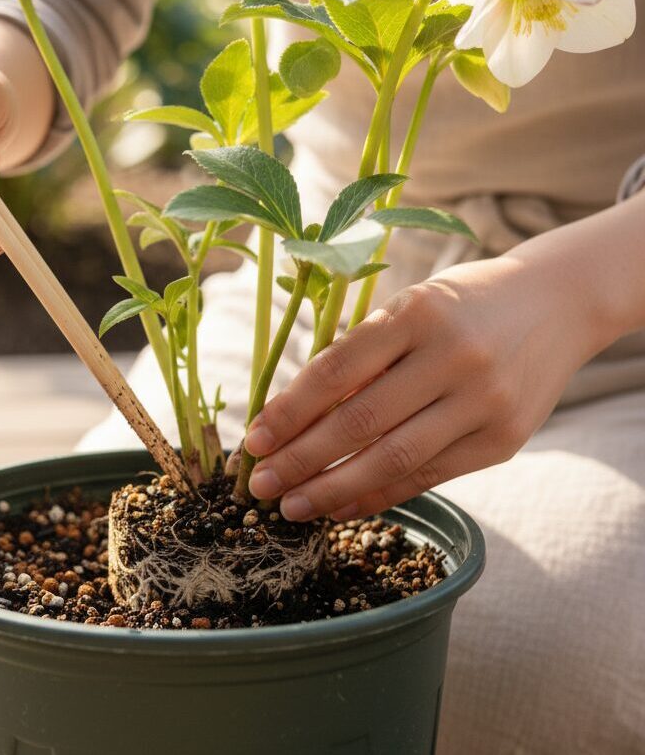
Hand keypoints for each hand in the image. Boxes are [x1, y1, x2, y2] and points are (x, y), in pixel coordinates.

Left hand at [243, 252, 604, 521]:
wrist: (558, 304)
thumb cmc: (462, 306)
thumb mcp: (410, 309)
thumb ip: (361, 358)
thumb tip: (295, 420)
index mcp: (417, 314)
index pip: (336, 371)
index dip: (288, 411)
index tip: (253, 440)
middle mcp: (453, 358)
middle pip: (359, 422)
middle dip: (300, 459)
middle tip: (259, 485)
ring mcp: (482, 402)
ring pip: (392, 459)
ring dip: (332, 490)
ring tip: (291, 506)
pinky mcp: (503, 441)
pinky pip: (428, 477)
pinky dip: (378, 495)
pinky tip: (341, 506)